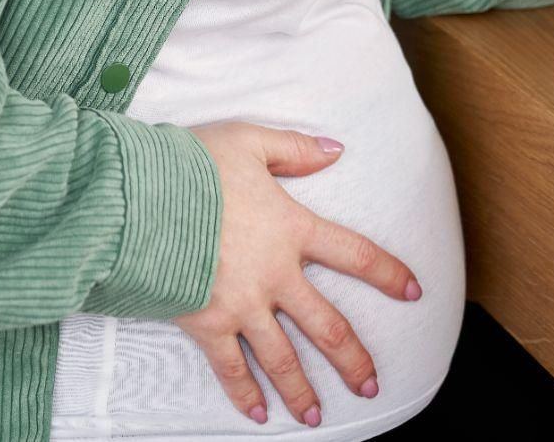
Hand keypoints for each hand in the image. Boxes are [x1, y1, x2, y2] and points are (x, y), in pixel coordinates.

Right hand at [174, 121, 420, 425]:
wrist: (138, 198)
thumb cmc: (190, 164)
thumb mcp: (248, 140)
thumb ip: (295, 147)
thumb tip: (336, 150)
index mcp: (291, 228)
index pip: (354, 254)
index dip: (389, 273)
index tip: (415, 292)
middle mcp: (275, 274)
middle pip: (327, 325)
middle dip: (352, 359)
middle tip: (369, 386)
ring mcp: (242, 305)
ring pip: (283, 357)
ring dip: (303, 389)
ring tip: (316, 415)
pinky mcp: (206, 323)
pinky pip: (230, 368)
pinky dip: (244, 394)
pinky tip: (257, 414)